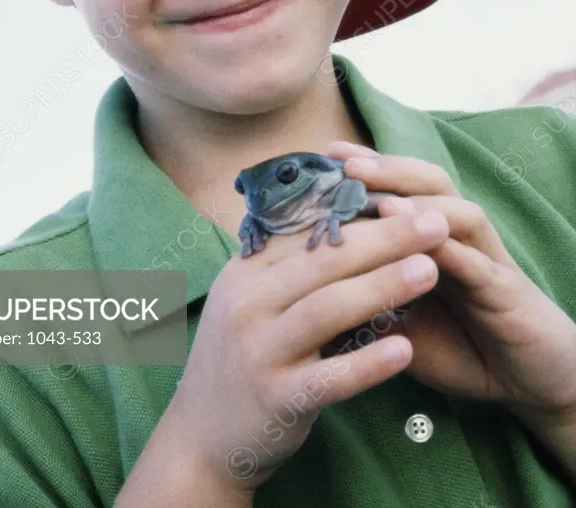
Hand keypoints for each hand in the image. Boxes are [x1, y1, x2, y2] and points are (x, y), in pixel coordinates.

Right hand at [166, 204, 450, 490]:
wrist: (201, 436)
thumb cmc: (243, 355)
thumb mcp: (251, 300)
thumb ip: (290, 265)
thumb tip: (347, 217)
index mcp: (244, 271)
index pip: (307, 231)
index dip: (360, 214)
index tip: (407, 200)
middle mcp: (246, 304)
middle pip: (323, 262)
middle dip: (384, 238)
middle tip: (435, 222)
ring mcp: (258, 352)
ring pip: (326, 309)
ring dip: (382, 286)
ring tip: (430, 270)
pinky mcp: (274, 399)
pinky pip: (327, 378)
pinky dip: (368, 364)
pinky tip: (406, 350)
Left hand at [325, 140, 575, 420]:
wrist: (528, 383)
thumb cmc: (461, 346)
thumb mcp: (401, 325)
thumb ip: (365, 301)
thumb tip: (307, 292)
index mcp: (431, 239)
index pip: (398, 188)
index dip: (365, 169)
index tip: (323, 156)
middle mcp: (459, 239)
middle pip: (428, 183)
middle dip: (388, 168)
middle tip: (345, 162)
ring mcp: (486, 261)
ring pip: (457, 213)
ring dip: (419, 202)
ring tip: (379, 197)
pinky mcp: (507, 293)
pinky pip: (480, 266)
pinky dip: (453, 252)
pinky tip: (427, 246)